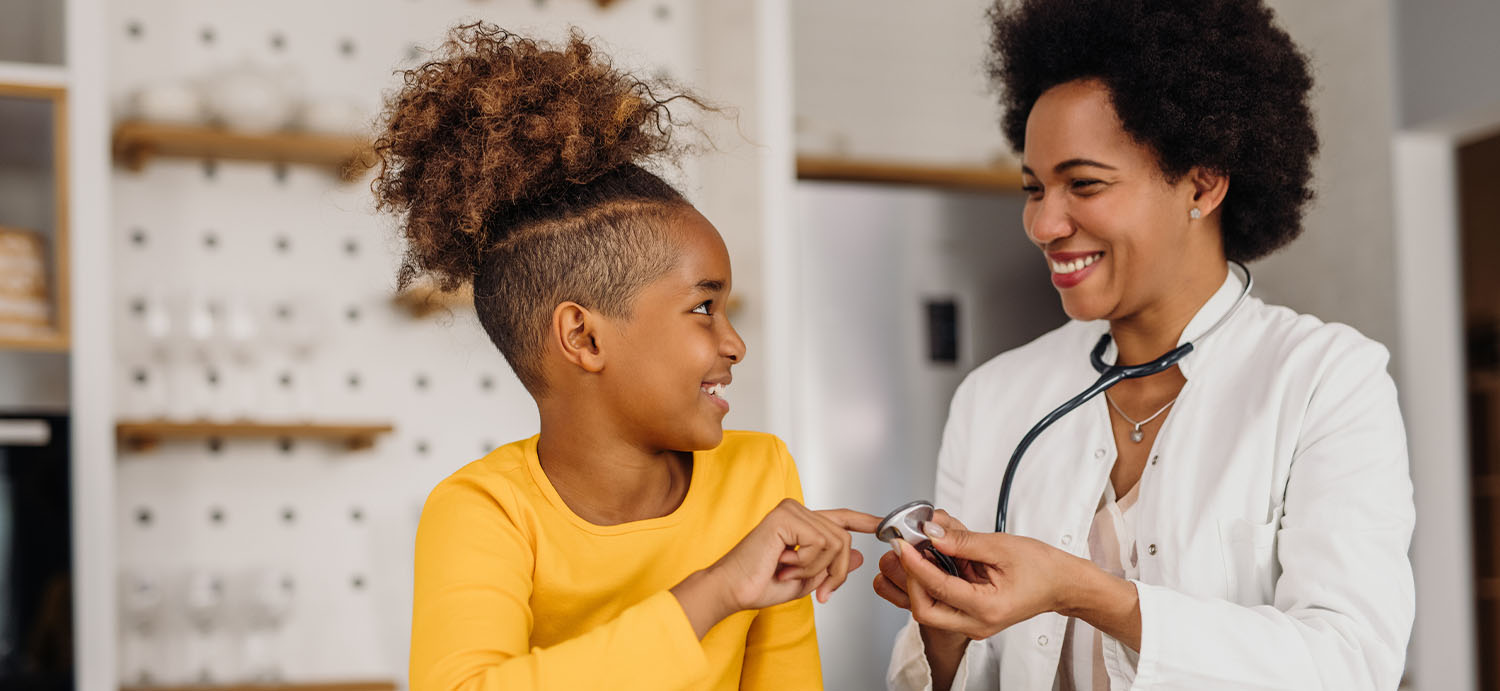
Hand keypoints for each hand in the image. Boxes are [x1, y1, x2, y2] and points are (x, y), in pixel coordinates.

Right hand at [673, 501, 879, 637]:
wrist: (732, 590)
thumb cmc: (760, 585)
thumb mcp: (806, 580)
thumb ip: (831, 566)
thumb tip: (859, 555)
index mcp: (800, 523)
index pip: (839, 518)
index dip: (864, 521)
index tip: (884, 526)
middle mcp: (796, 510)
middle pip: (843, 538)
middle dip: (838, 571)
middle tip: (823, 593)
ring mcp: (791, 510)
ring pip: (836, 542)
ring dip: (819, 570)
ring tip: (791, 574)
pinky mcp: (786, 516)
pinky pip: (820, 543)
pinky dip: (808, 564)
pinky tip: (784, 564)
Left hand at [894, 520, 1085, 639]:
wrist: (1062, 584)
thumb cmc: (1042, 568)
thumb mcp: (1001, 546)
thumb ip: (963, 541)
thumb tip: (932, 533)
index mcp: (988, 609)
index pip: (938, 589)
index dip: (916, 564)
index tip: (903, 544)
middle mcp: (977, 624)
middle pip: (925, 609)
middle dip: (911, 579)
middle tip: (908, 550)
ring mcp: (972, 623)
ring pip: (929, 607)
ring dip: (920, 578)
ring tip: (922, 548)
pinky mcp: (970, 615)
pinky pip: (941, 602)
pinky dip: (933, 579)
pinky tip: (935, 556)